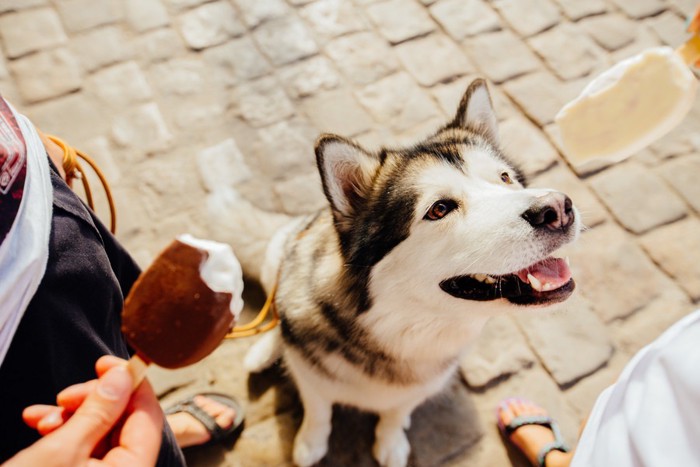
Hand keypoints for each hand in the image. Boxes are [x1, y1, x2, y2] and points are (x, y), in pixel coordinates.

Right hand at [3, 356, 162, 466]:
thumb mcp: (62, 449)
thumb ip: (98, 410)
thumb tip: (123, 375)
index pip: (148, 417)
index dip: (131, 385)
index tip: (108, 363)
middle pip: (125, 424)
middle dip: (94, 402)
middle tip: (65, 395)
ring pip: (101, 435)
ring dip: (72, 417)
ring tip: (41, 417)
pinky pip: (84, 450)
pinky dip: (63, 434)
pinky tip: (36, 424)